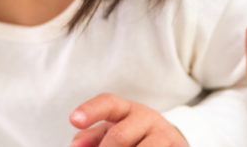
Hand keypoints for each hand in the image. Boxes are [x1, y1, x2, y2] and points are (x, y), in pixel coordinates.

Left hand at [68, 93, 187, 146]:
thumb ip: (92, 137)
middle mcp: (146, 117)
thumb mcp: (113, 131)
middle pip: (119, 136)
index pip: (108, 103)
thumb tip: (75, 146)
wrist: (172, 142)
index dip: (90, 110)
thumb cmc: (134, 137)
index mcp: (126, 109)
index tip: (73, 120)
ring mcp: (164, 134)